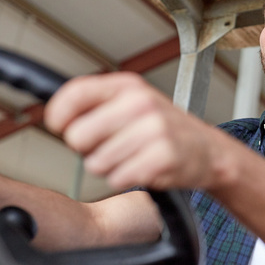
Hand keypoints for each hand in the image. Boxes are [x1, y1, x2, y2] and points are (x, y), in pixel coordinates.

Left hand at [44, 72, 221, 190]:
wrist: (210, 151)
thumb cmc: (166, 129)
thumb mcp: (135, 103)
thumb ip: (97, 105)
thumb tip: (55, 118)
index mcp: (129, 86)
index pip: (75, 94)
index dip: (58, 116)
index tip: (60, 127)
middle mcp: (141, 103)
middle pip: (77, 136)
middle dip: (87, 149)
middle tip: (110, 147)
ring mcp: (153, 130)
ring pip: (95, 163)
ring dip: (109, 168)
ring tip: (132, 158)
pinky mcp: (162, 157)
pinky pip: (118, 178)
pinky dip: (126, 179)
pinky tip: (144, 168)